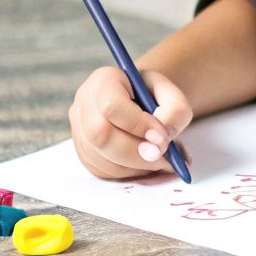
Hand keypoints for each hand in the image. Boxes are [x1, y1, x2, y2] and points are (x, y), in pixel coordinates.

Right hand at [68, 66, 192, 179]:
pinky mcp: (84, 154)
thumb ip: (175, 111)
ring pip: (102, 159)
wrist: (140, 102)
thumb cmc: (154, 96)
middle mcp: (84, 104)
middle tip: (165, 158)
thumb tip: (163, 139)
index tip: (163, 138)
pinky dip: (131, 174)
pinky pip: (104, 172)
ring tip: (162, 160)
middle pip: (101, 136)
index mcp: (103, 81)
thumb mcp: (171, 94)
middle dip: (137, 153)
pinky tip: (147, 164)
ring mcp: (79, 131)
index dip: (137, 125)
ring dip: (137, 166)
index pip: (111, 106)